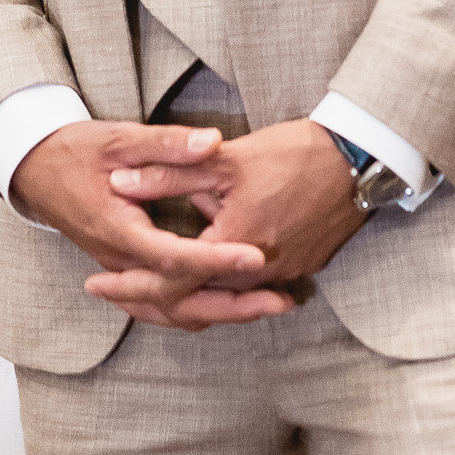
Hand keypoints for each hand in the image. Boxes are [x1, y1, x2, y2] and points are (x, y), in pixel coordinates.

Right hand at [9, 120, 296, 331]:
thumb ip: (166, 143)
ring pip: (171, 312)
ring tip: (269, 305)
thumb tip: (212, 142)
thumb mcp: (119, 136)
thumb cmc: (75, 150)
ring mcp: (120, 272)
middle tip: (282, 301)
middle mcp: (119, 262)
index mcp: (118, 230)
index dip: (217, 261)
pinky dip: (196, 309)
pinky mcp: (125, 272)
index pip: (173, 258)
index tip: (257, 258)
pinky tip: (228, 303)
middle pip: (178, 302)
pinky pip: (162, 306)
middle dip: (233, 304)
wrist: (33, 170)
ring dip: (221, 312)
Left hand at [87, 120, 363, 319]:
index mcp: (235, 246)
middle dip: (148, 297)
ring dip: (185, 295)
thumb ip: (168, 173)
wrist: (357, 158)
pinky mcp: (301, 267)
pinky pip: (249, 290)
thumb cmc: (292, 153)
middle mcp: (260, 272)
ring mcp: (284, 274)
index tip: (97, 284)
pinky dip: (219, 288)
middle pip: (194, 300)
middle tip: (109, 290)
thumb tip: (119, 184)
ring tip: (145, 286)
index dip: (130, 285)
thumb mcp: (223, 158)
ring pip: (223, 298)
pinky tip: (201, 273)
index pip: (171, 282)